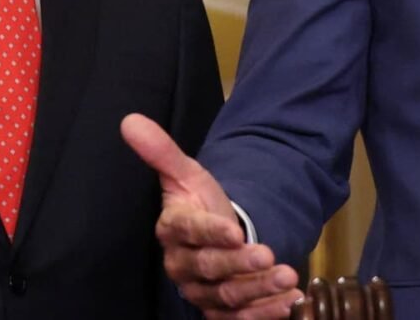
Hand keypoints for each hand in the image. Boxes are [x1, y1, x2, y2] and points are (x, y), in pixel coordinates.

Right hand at [122, 113, 301, 318]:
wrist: (218, 236)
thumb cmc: (202, 203)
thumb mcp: (187, 174)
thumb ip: (161, 151)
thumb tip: (130, 120)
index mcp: (173, 229)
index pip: (190, 232)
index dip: (211, 233)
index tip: (235, 232)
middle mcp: (183, 265)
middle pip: (209, 268)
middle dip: (240, 264)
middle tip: (269, 255)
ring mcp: (201, 291)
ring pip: (227, 296)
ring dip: (258, 289)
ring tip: (288, 278)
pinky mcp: (220, 310)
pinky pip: (238, 318)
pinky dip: (264, 313)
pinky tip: (289, 304)